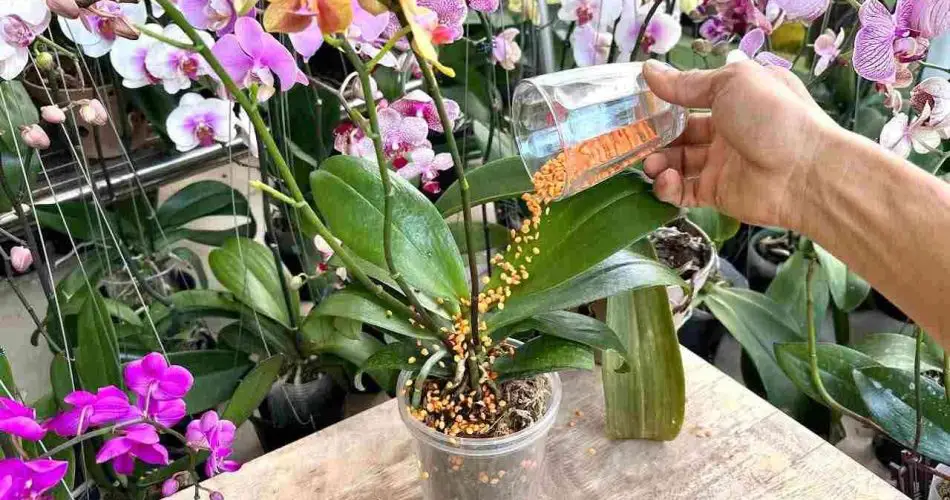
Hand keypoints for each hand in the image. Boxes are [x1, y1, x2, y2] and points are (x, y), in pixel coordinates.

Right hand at [642, 59, 843, 230]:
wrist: (804, 172)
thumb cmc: (773, 116)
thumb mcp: (730, 84)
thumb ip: (687, 83)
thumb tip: (649, 71)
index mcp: (735, 101)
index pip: (692, 99)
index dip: (667, 101)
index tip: (640, 104)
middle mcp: (728, 132)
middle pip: (682, 134)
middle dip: (657, 136)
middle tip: (636, 140)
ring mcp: (722, 165)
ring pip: (678, 163)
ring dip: (658, 162)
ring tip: (650, 163)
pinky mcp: (717, 194)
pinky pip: (684, 191)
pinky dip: (668, 187)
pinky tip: (664, 180)